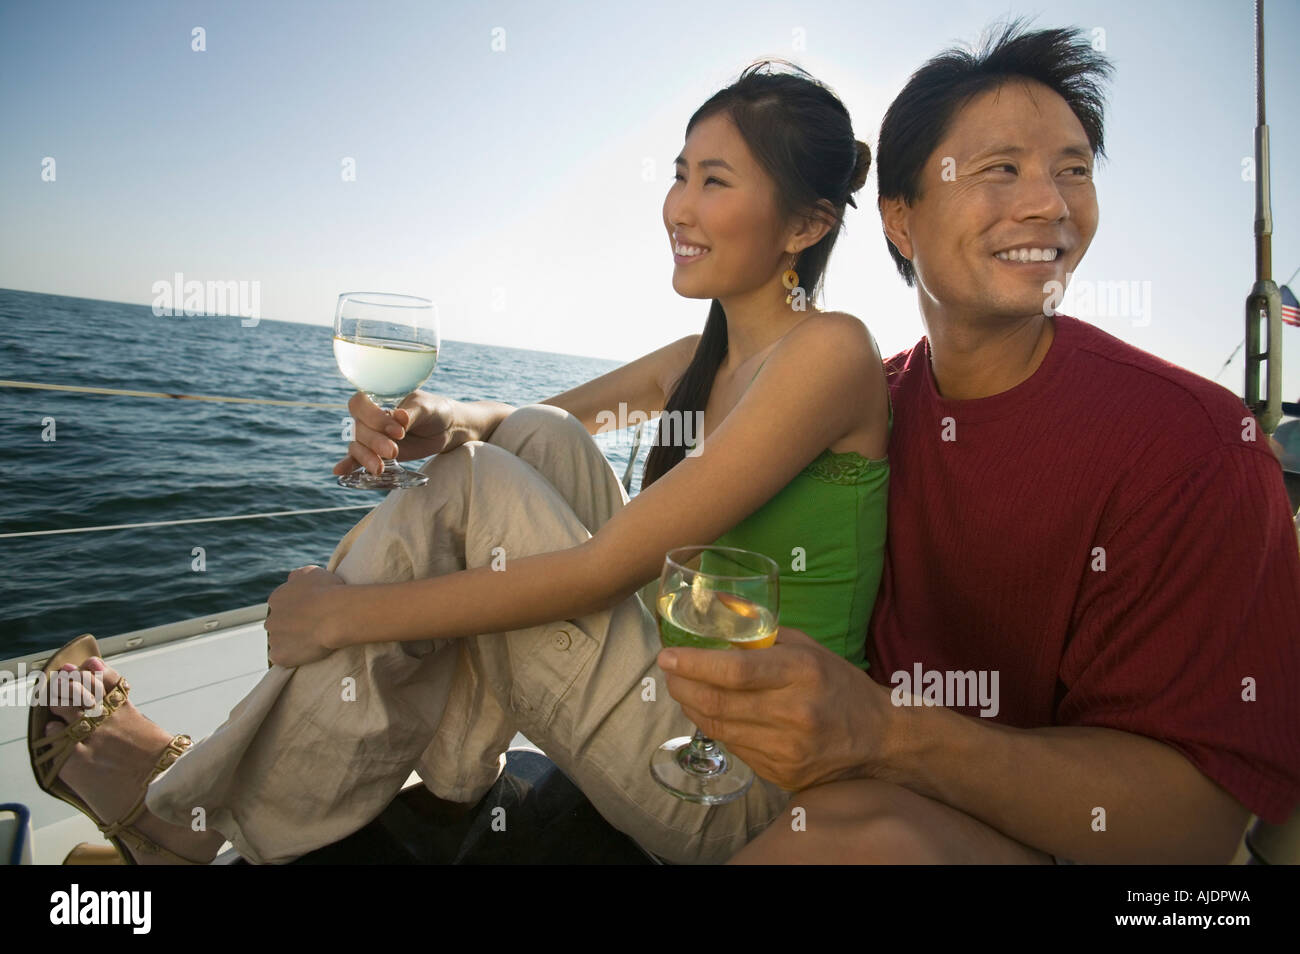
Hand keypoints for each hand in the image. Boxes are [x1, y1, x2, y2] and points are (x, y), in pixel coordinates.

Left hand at [266, 566, 346, 666]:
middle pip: (278, 625)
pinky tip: (307, 652)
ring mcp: (274, 638)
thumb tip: (292, 580)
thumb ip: (298, 577)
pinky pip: (282, 658)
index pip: (281, 606)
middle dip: (291, 627)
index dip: (296, 611)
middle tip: (312, 628)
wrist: (336, 615)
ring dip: (292, 642)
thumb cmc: (329, 592)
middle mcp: (271, 618)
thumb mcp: (313, 572)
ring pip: (280, 642)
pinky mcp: (279, 656)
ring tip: (313, 641)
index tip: (310, 614)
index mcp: (277, 598)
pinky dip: (292, 657)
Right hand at [333, 392, 462, 477]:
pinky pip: (357, 458)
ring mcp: (372, 436)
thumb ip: (412, 413)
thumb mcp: (427, 409)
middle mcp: (370, 417)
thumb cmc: (434, 411)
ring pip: (357, 445)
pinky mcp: (376, 453)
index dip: (374, 418)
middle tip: (395, 451)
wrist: (446, 428)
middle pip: (358, 428)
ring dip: (366, 457)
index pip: (361, 404)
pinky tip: (340, 472)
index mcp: (379, 398)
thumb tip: (400, 417)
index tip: (398, 430)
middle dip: (375, 442)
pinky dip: (348, 465)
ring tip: (379, 469)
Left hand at [658, 626, 890, 790]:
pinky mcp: (781, 772)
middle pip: (718, 702)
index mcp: (801, 673)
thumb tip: (717, 610)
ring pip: (719, 728)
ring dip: (692, 707)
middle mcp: (793, 713)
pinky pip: (734, 748)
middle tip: (668, 672)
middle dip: (682, 685)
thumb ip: (762, 635)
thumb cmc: (840, 686)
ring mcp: (786, 748)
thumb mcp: (808, 648)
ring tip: (682, 689)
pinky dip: (716, 727)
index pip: (735, 671)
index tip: (668, 656)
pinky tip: (711, 712)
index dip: (694, 664)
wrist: (880, 740)